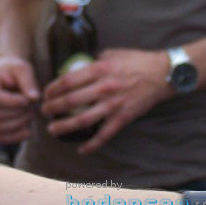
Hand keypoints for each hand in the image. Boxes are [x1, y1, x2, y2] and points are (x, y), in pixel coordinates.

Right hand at [0, 57, 40, 144]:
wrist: (8, 76)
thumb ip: (28, 82)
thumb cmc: (14, 71)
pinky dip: (14, 137)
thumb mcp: (23, 69)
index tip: (27, 100)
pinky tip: (28, 131)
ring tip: (30, 114)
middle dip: (17, 113)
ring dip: (18, 124)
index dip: (12, 102)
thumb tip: (34, 98)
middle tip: (31, 107)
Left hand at [40, 48, 170, 153]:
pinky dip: (92, 145)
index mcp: (99, 70)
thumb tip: (76, 67)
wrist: (161, 74)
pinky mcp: (123, 118)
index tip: (46, 93)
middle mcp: (104, 88)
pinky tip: (81, 150)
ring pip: (83, 120)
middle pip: (71, 101)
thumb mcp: (111, 53)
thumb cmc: (136, 61)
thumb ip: (93, 61)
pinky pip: (105, 135)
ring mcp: (113, 105)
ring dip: (65, 126)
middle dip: (53, 107)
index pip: (68, 81)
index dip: (53, 88)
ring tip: (53, 130)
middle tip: (44, 111)